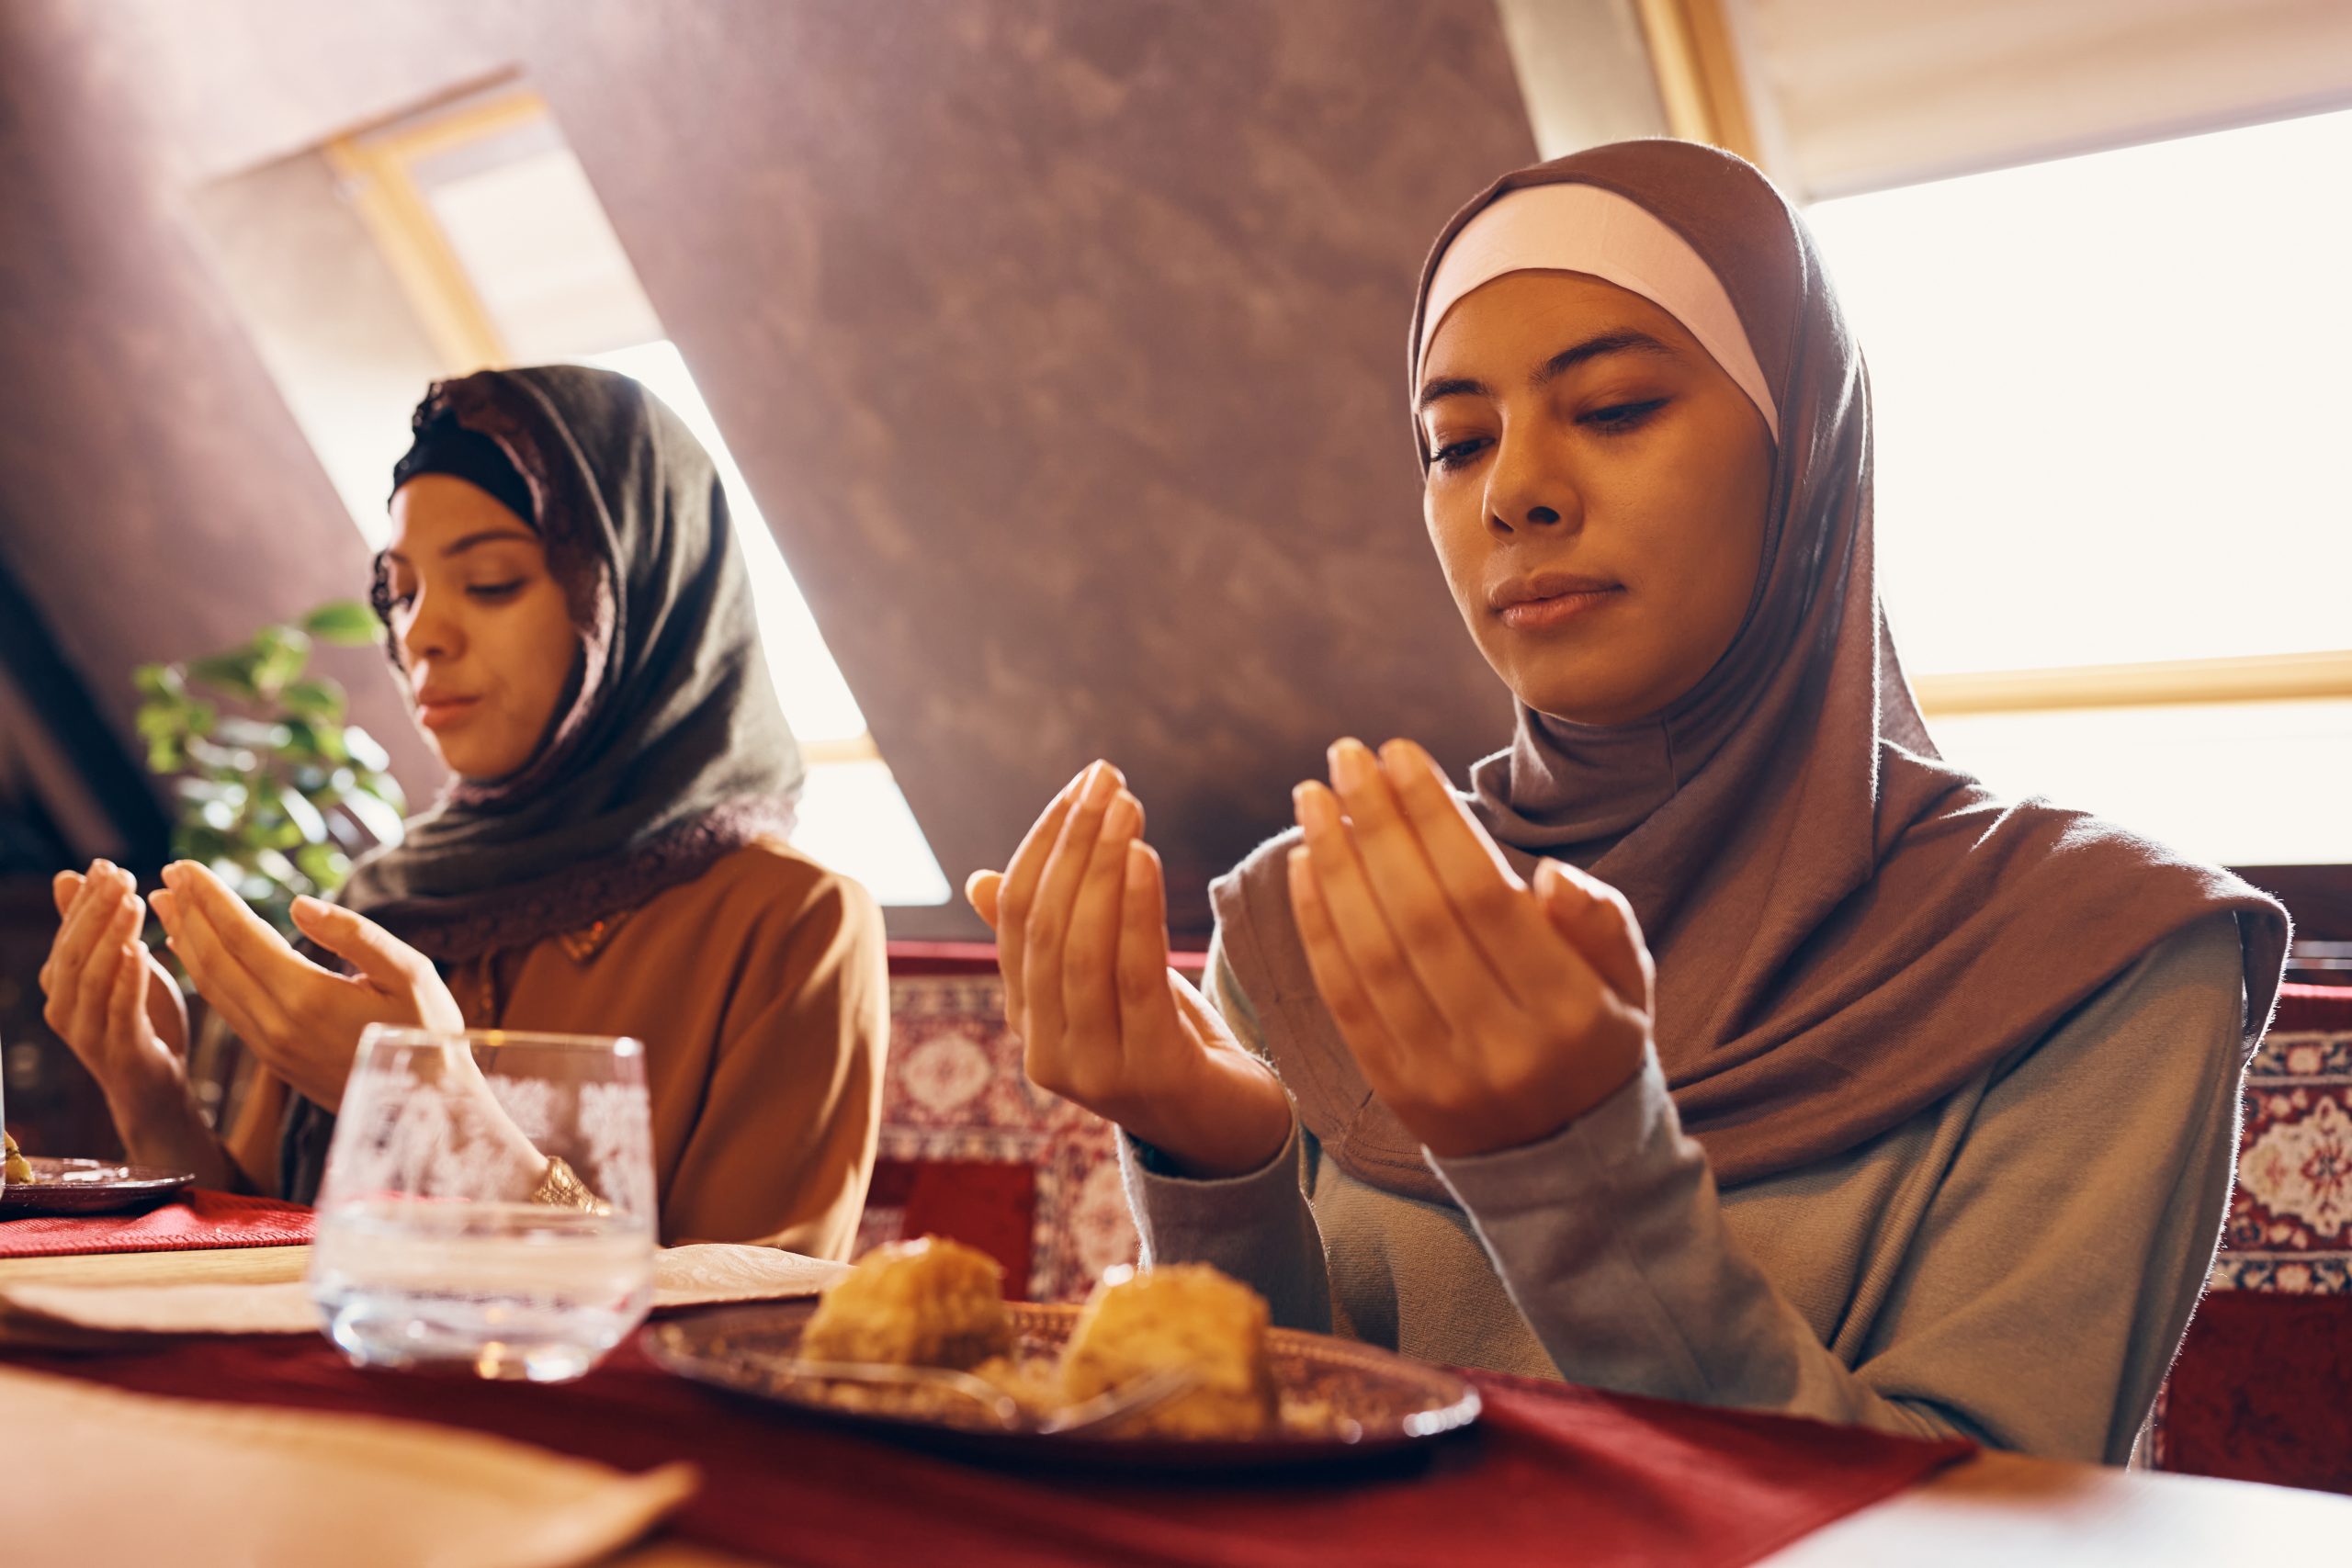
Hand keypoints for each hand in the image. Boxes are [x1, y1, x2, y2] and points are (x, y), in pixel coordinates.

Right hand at [38, 861, 189, 1105]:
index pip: (68, 934)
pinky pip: (119, 1010)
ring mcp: (87, 1033)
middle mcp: (63, 1008)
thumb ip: (94, 929)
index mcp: (60, 985)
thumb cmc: (138, 1021)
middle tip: (121, 876)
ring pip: (92, 978)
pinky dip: (128, 978)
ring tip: (134, 903)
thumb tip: (68, 875)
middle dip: (96, 911)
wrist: (155, 1089)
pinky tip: (141, 949)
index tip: (107, 864)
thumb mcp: (117, 968)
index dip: (86, 899)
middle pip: (75, 951)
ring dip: (112, 936)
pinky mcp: (119, 1051)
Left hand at [149, 862, 463, 1111]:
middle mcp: (277, 1024)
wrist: (429, 1108)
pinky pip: (225, 1009)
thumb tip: (298, 904)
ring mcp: (270, 1047)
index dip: (210, 898)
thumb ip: (355, 935)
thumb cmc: (428, 1032)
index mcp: (308, 997)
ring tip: (168, 908)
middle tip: (166, 875)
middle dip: (188, 914)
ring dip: (186, 943)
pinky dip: (204, 975)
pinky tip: (199, 956)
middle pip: (214, 960)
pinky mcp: (274, 1061)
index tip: (184, 866)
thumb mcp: (410, 972)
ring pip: (212, 988)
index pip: (243, 935)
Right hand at [966, 760, 1293, 1176]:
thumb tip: (981, 879)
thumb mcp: (1108, 982)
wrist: (1237, 1132)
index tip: (1083, 783)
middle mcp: (1045, 1053)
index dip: (1043, 843)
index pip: (1016, 917)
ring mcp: (1091, 1073)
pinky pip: (1134, 979)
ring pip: (1081, 952)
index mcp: (1028, 1022)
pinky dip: (1135, 912)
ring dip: (1102, 868)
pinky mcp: (1147, 1075)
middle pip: (1044, 929)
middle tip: (1108, 780)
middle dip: (1073, 844)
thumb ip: (1052, 936)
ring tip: (1128, 807)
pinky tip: (1145, 857)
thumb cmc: (1171, 1043)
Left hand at [1287, 737, 1653, 1158]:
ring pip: (1374, 955)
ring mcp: (1442, 1074)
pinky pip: (1345, 999)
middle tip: (1346, 756)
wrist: (1563, 1161)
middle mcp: (1502, 1047)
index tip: (1400, 752)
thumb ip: (1601, 923)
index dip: (1435, 819)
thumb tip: (1547, 875)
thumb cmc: (1595, 1038)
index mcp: (1571, 1012)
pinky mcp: (1394, 1091)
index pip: (1486, 896)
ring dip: (1336, 866)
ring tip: (1314, 797)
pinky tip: (1307, 864)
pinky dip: (1318, 927)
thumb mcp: (1630, 982)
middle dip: (1377, 825)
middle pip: (1421, 917)